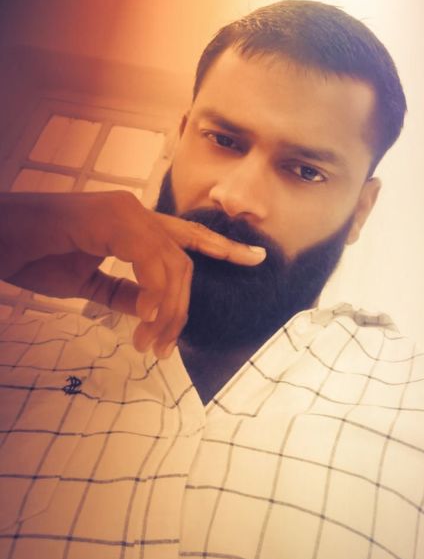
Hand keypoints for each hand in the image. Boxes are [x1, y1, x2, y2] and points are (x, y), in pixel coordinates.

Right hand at [0, 191, 265, 358]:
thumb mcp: (85, 283)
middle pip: (184, 262)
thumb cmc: (31, 255)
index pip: (187, 237)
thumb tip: (150, 309)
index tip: (257, 258)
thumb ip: (120, 292)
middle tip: (166, 348)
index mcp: (131, 223)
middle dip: (183, 308)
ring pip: (172, 264)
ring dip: (167, 310)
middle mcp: (134, 210)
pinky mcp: (109, 218)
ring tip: (150, 343)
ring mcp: (124, 210)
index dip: (224, 246)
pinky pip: (149, 260)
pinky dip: (152, 293)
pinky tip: (143, 320)